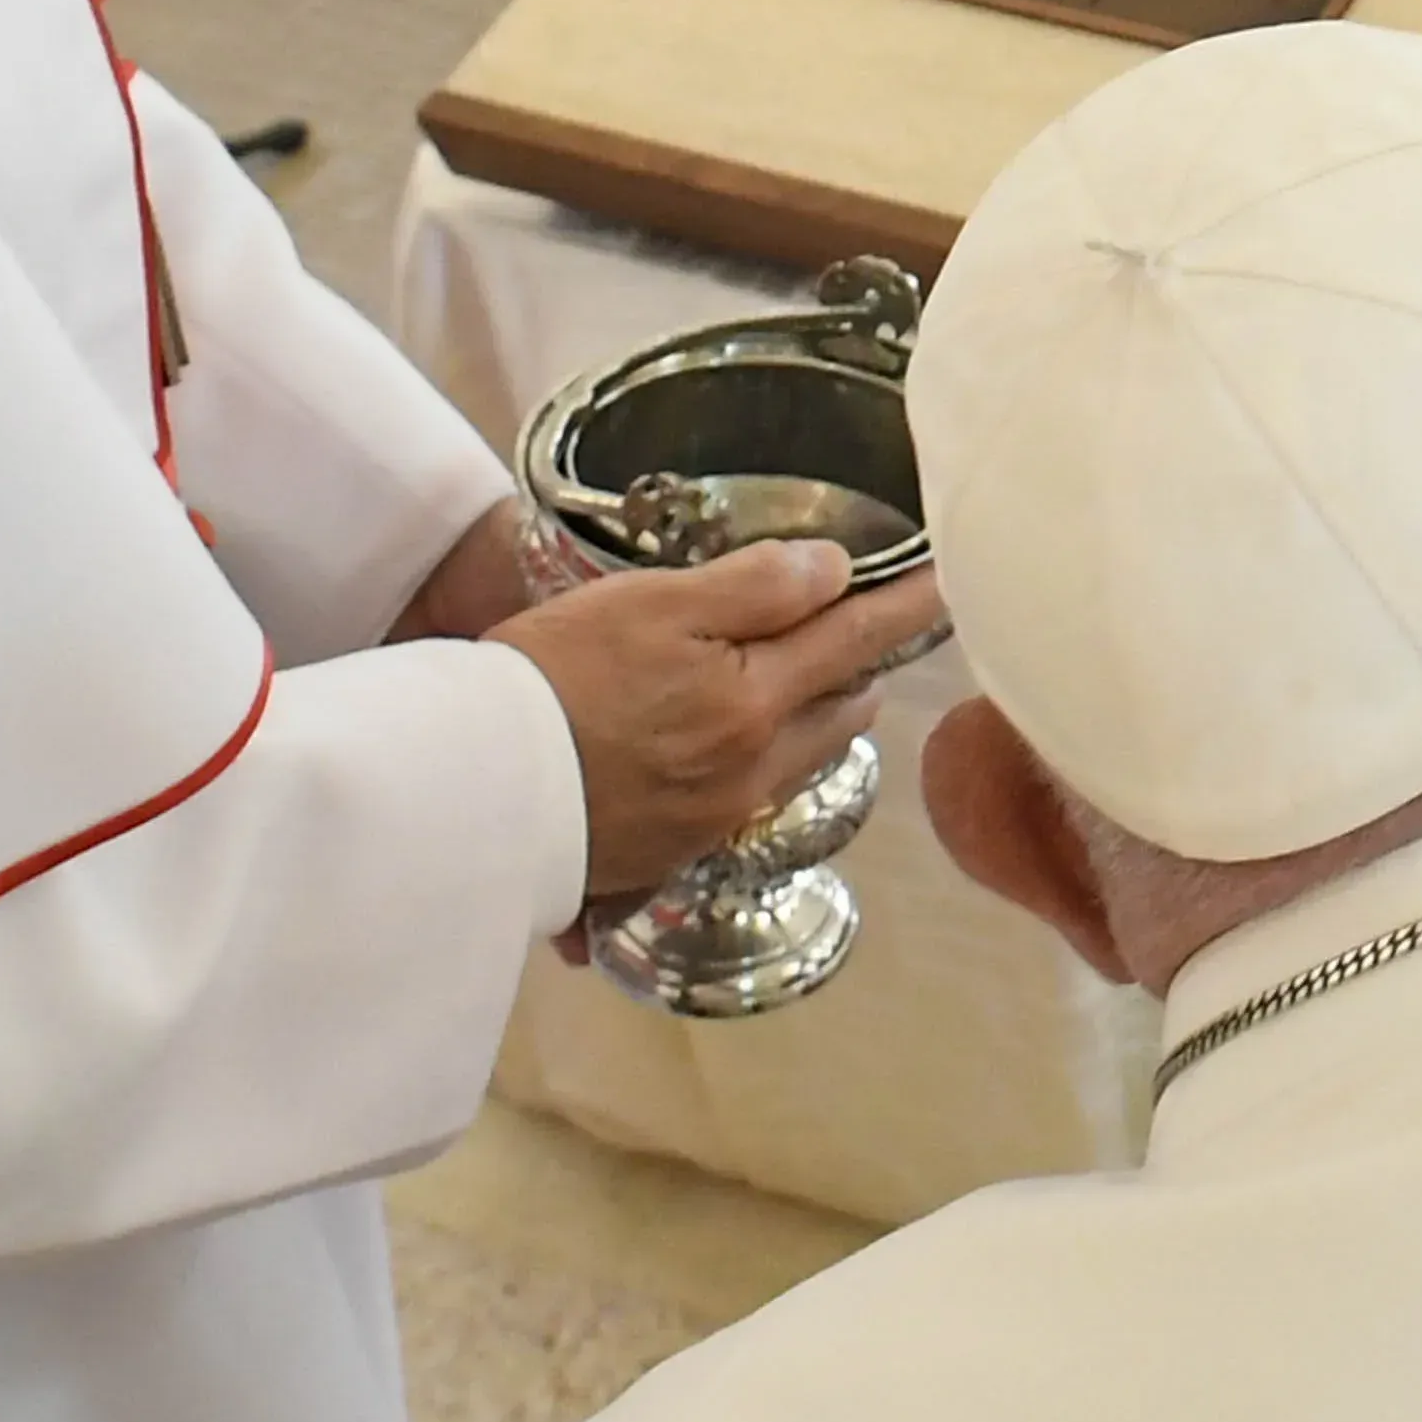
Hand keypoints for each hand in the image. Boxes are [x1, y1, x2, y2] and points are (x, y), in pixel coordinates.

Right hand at [498, 536, 940, 898]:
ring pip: (798, 759)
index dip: (910, 605)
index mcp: (756, 702)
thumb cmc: (549, 681)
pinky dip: (750, 764)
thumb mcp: (649, 606)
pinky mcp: (671, 851)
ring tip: (791, 679)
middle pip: (840, 710)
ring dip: (811, 717)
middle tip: (854, 623)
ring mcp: (714, 817)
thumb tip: (834, 571)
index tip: (953, 581)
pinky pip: (742, 800)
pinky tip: (711, 742)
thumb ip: (753, 588)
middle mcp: (752, 770)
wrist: (467, 789)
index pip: (859, 639)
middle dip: (857, 665)